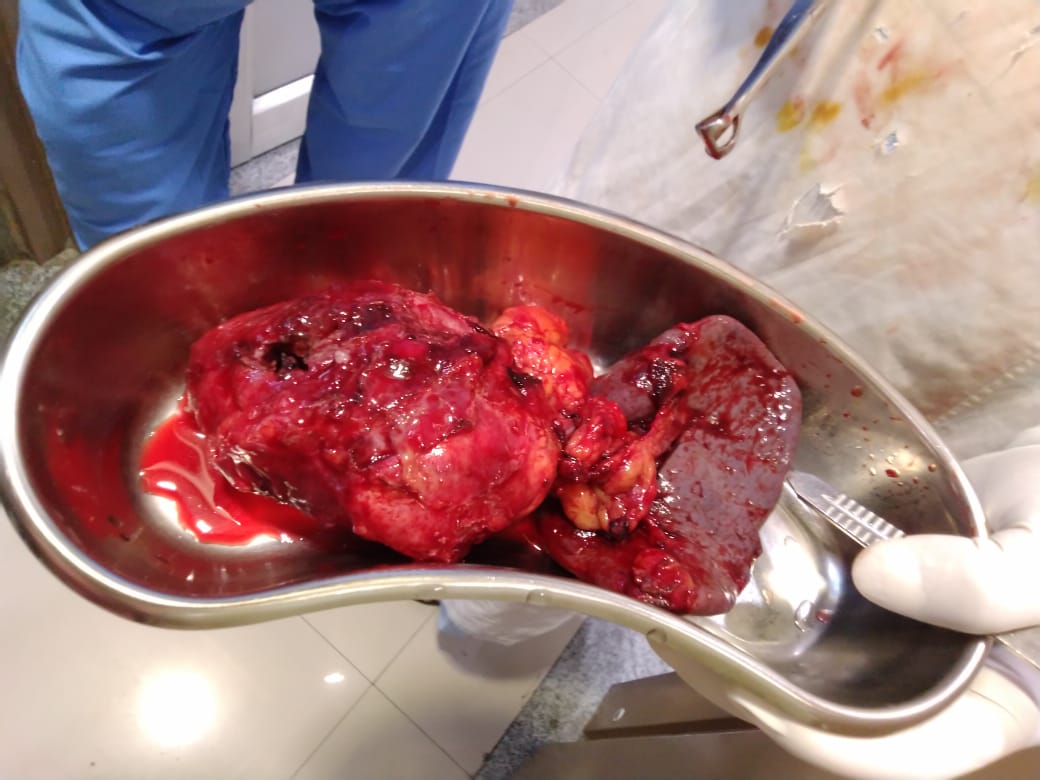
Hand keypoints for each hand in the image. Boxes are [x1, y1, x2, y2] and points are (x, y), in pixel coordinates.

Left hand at [654, 426, 1039, 779]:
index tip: (749, 694)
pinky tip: (724, 566)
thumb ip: (985, 585)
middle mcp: (928, 682)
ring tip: (683, 607)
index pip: (895, 756)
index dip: (819, 740)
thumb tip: (875, 578)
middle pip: (835, 711)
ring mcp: (897, 637)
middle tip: (685, 641)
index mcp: (986, 708)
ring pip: (814, 658)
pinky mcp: (874, 591)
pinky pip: (820, 603)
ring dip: (748, 640)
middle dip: (754, 686)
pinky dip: (773, 591)